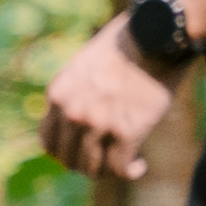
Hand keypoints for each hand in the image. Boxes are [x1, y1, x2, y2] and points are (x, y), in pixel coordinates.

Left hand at [44, 16, 181, 180]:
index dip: (64, 153)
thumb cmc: (128, 44)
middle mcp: (72, 113)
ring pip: (93, 168)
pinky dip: (131, 171)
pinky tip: (139, 167)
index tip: (79, 154)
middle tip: (104, 164)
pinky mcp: (127, 132)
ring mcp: (98, 124)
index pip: (48, 141)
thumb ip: (76, 92)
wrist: (157, 34)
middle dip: (86, 165)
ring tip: (122, 166)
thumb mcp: (85, 65)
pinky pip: (121, 167)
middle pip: (69, 159)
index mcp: (58, 95)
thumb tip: (77, 118)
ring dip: (107, 171)